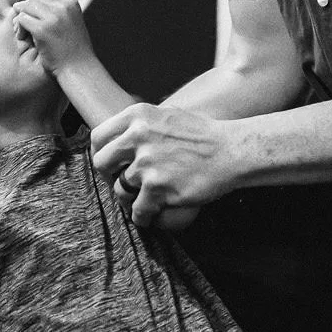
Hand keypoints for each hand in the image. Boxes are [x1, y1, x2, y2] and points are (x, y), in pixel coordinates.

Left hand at [11, 0, 94, 75]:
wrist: (79, 69)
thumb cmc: (72, 50)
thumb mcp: (69, 23)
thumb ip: (55, 12)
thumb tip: (28, 3)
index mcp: (71, 3)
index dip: (35, 9)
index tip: (34, 22)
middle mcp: (63, 7)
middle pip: (33, 0)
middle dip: (26, 11)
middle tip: (24, 27)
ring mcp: (53, 17)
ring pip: (26, 7)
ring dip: (21, 19)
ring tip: (23, 34)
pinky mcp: (42, 29)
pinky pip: (21, 19)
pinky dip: (18, 28)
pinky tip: (22, 38)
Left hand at [93, 103, 235, 226]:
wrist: (232, 151)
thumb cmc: (205, 135)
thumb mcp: (168, 115)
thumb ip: (142, 124)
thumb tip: (121, 135)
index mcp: (138, 116)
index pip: (99, 137)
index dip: (101, 153)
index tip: (109, 164)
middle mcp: (138, 136)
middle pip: (101, 163)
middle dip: (109, 176)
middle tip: (122, 183)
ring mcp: (147, 162)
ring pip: (120, 189)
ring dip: (130, 198)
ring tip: (143, 200)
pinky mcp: (157, 187)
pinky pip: (137, 210)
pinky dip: (143, 216)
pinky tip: (150, 216)